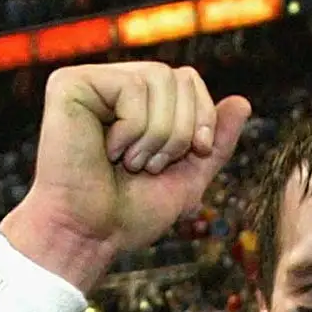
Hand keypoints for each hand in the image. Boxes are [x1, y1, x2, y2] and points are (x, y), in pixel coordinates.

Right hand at [0, 63, 251, 293]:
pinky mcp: (69, 84)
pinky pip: (131, 86)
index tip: (193, 154)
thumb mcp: (188, 177)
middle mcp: (113, 84)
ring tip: (130, 162)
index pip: (189, 79)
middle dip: (180, 130)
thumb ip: (216, 142)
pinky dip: (131, 129)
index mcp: (138, 102)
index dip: (202, 116)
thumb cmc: (129, 213)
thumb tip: (243, 102)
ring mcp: (90, 81)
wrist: (89, 235)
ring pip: (159, 78)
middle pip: (179, 76)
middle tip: (150, 166)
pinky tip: (107, 151)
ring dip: (156, 134)